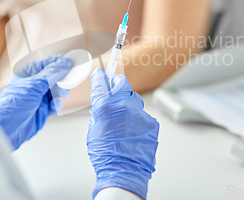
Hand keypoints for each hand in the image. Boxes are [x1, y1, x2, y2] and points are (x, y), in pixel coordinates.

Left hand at [0, 55, 71, 149]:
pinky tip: (53, 106)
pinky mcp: (42, 109)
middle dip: (62, 79)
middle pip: (55, 76)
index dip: (59, 62)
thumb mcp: (34, 85)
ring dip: (61, 92)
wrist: (6, 128)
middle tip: (67, 81)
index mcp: (27, 73)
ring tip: (60, 95)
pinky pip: (55, 103)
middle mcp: (33, 84)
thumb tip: (65, 62)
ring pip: (57, 90)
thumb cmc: (12, 104)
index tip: (71, 62)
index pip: (47, 63)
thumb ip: (52, 73)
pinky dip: (57, 104)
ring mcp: (38, 97)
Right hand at [87, 68, 159, 199]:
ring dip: (128, 103)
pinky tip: (132, 131)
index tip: (100, 73)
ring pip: (133, 99)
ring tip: (123, 118)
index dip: (100, 76)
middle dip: (117, 83)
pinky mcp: (150, 121)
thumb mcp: (93, 130)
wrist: (123, 170)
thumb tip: (103, 107)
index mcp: (105, 106)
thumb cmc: (106, 155)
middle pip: (122, 83)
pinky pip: (142, 115)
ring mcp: (139, 112)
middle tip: (114, 86)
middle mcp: (123, 105)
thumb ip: (99, 114)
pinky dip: (137, 120)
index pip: (101, 83)